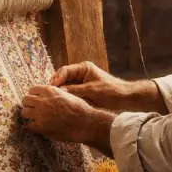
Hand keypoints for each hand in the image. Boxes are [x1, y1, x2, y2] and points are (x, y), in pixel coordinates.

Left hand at [20, 86, 114, 150]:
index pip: (32, 90)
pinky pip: (28, 126)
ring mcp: (40, 114)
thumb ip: (55, 94)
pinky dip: (31, 127)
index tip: (35, 100)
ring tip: (34, 119)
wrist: (85, 122)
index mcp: (49, 91)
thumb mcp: (67, 94)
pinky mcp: (41, 126)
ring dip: (28, 115)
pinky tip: (37, 127)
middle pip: (25, 100)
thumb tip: (47, 95)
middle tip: (33, 110)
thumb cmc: (79, 109)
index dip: (33, 95)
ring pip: (24, 112)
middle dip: (28, 105)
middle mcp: (43, 100)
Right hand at [50, 61, 166, 113]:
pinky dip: (66, 97)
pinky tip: (60, 103)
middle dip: (55, 86)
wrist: (125, 99)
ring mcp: (82, 82)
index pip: (65, 71)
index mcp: (83, 68)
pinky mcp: (83, 91)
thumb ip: (74, 90)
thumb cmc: (111, 92)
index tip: (50, 88)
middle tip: (47, 94)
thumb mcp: (91, 91)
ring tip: (51, 99)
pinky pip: (71, 93)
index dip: (56, 79)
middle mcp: (81, 73)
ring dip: (60, 92)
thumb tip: (58, 92)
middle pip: (63, 78)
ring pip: (66, 87)